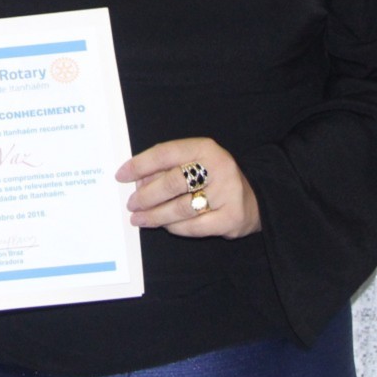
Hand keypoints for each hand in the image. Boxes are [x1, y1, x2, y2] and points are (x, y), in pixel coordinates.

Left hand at [114, 137, 260, 238]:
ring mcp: (227, 193)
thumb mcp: (195, 162)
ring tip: (140, 218)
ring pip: (180, 208)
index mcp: (205, 148)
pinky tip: (164, 226)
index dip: (140, 165)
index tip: (121, 175)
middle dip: (146, 196)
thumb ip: (168, 167)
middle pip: (172, 182)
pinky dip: (174, 228)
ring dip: (155, 215)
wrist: (255, 199)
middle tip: (131, 204)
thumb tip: (138, 181)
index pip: (165, 153)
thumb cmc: (214, 178)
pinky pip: (193, 227)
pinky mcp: (231, 218)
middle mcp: (218, 167)